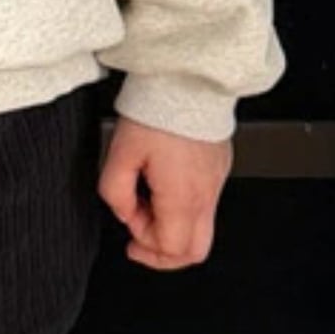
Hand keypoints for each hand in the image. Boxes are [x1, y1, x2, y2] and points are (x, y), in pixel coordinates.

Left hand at [97, 113, 232, 269]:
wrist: (188, 79)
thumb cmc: (157, 110)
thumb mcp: (120, 151)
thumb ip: (114, 190)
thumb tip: (123, 212)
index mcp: (181, 196)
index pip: (170, 248)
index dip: (144, 243)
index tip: (129, 219)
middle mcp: (205, 194)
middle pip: (195, 252)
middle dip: (165, 253)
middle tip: (142, 240)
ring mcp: (216, 182)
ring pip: (203, 229)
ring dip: (173, 227)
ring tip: (150, 202)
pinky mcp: (219, 167)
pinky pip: (207, 202)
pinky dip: (185, 207)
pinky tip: (165, 183)